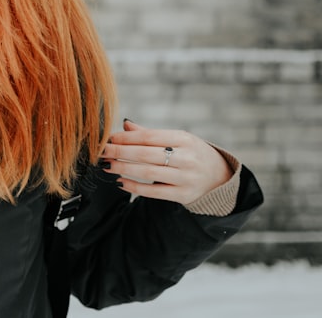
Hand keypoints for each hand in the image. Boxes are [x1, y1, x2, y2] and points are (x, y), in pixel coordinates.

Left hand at [100, 119, 232, 205]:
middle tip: (101, 151)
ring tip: (108, 165)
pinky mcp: (183, 195)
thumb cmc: (191, 153)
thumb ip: (151, 134)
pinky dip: (134, 187)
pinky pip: (153, 192)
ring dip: (123, 169)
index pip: (150, 136)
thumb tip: (124, 125)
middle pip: (146, 154)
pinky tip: (121, 181)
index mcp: (185, 139)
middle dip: (120, 152)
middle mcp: (187, 158)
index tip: (109, 138)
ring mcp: (186, 178)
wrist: (220, 177)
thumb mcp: (178, 139)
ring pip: (147, 173)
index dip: (126, 138)